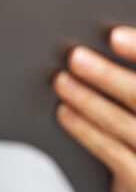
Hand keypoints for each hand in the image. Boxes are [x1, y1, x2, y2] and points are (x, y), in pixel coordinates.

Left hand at [52, 26, 135, 191]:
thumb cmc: (132, 137)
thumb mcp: (129, 104)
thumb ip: (120, 81)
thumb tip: (91, 43)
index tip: (113, 36)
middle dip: (108, 76)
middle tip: (75, 57)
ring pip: (127, 126)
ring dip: (90, 101)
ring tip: (61, 81)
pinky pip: (115, 155)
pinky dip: (87, 131)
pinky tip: (64, 113)